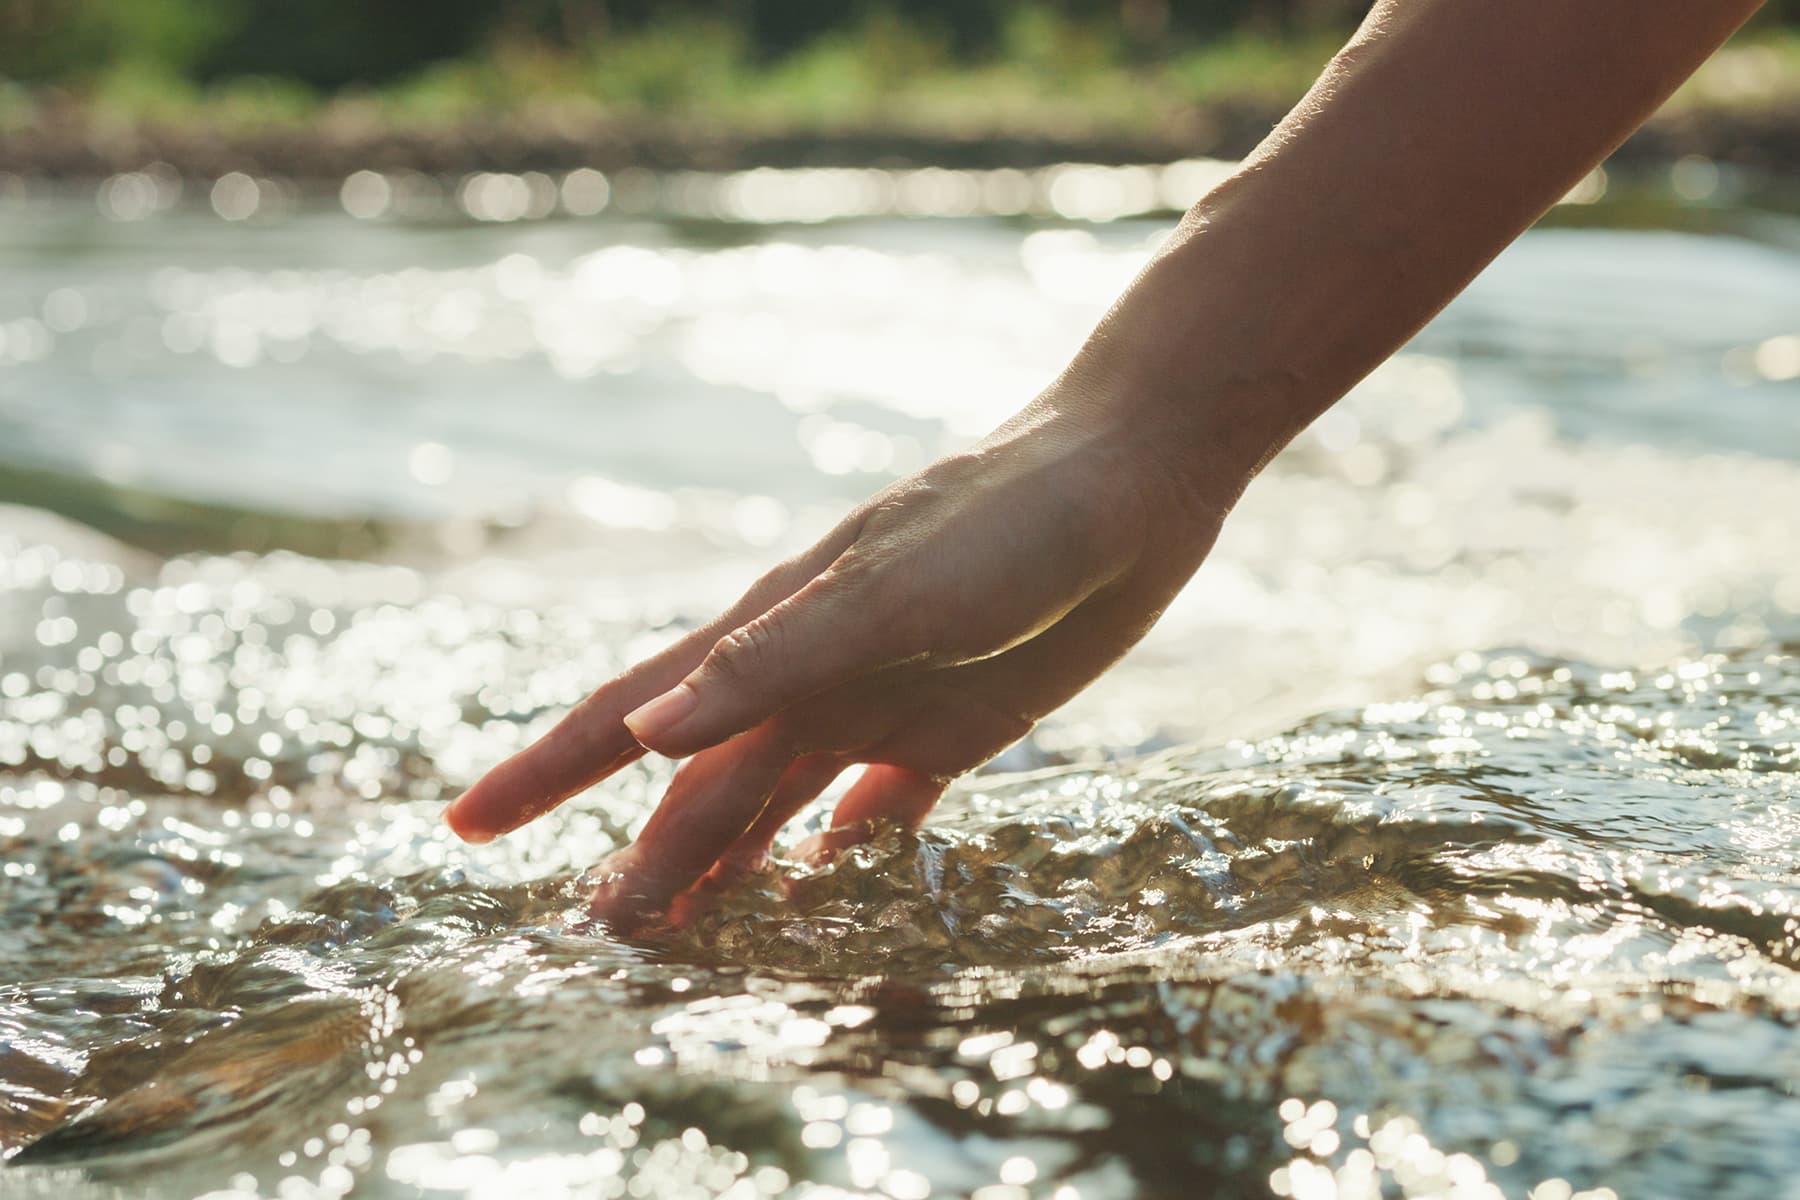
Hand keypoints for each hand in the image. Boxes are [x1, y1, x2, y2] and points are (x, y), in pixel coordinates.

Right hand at [445, 378, 1232, 929]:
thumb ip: (771, 663)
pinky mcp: (949, 730)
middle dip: (645, 862)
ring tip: (683, 939)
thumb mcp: (890, 593)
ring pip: (775, 808)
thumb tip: (644, 741)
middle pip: (700, 788)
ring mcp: (875, 706)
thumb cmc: (1003, 523)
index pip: (630, 716)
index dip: (546, 772)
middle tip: (596, 943)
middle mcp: (807, 679)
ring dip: (727, 870)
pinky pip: (876, 813)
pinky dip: (841, 856)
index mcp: (770, 638)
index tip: (466, 828)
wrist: (1127, 483)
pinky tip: (820, 893)